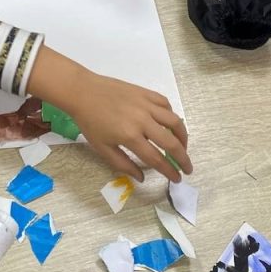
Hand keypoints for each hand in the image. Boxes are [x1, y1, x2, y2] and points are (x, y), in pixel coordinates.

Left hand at [69, 71, 190, 182]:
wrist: (83, 92)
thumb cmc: (90, 122)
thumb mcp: (102, 148)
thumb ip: (123, 164)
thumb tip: (142, 177)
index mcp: (130, 136)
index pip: (156, 159)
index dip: (169, 171)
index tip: (177, 179)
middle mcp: (142, 120)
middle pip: (171, 142)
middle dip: (183, 158)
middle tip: (187, 168)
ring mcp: (145, 104)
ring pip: (174, 121)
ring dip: (183, 136)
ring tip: (183, 146)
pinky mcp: (145, 92)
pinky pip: (165, 104)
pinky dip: (171, 115)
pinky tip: (169, 123)